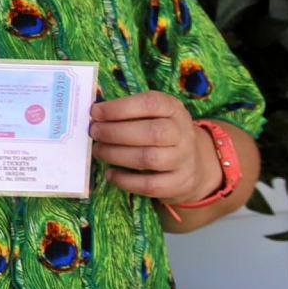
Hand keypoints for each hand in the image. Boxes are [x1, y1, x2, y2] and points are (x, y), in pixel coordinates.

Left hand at [89, 91, 214, 201]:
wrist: (193, 162)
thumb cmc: (159, 132)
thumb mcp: (151, 115)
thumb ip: (127, 113)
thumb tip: (94, 116)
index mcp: (173, 109)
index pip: (151, 103)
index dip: (120, 108)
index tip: (95, 112)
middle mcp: (183, 133)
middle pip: (152, 132)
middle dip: (116, 132)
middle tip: (94, 133)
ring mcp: (184, 159)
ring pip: (149, 158)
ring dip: (116, 155)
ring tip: (98, 151)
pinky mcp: (179, 182)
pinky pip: (151, 185)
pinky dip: (125, 180)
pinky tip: (110, 174)